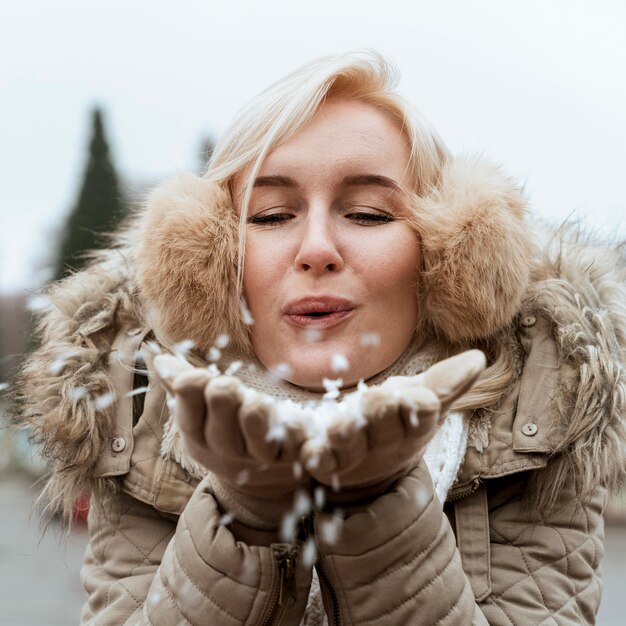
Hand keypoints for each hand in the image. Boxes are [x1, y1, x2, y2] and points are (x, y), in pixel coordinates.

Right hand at [153, 355, 306, 500]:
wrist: (262, 487)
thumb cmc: (230, 436)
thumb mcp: (203, 420)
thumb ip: (183, 389)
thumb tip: (160, 359)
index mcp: (196, 434)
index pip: (188, 389)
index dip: (198, 378)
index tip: (208, 381)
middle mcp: (224, 450)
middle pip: (221, 395)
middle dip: (229, 386)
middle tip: (236, 392)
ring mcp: (258, 458)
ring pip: (255, 412)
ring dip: (259, 401)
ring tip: (261, 406)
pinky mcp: (291, 461)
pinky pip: (295, 431)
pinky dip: (296, 423)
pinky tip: (293, 424)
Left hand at [300, 350, 485, 494]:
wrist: (366, 468)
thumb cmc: (396, 426)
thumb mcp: (422, 403)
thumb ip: (445, 384)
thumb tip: (478, 358)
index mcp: (412, 427)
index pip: (421, 414)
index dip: (418, 407)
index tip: (419, 398)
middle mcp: (384, 445)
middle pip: (384, 427)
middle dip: (381, 413)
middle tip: (376, 400)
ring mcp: (352, 457)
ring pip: (348, 446)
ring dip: (345, 436)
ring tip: (337, 427)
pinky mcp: (322, 462)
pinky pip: (316, 459)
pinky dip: (310, 451)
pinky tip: (304, 444)